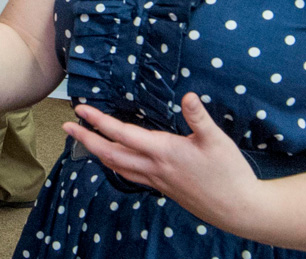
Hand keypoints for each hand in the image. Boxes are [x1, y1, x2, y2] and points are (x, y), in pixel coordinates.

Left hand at [65, 92, 260, 229]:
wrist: (238, 209)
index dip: (99, 121)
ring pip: (117, 166)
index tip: (81, 109)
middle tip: (67, 127)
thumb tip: (187, 95)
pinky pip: (130, 175)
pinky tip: (116, 160)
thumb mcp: (217, 140)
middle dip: (86, 139)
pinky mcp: (163, 188)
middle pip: (110, 154)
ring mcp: (156, 180)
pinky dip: (116, 165)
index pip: (122, 134)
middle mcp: (154, 167)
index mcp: (163, 151)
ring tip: (84, 140)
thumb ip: (199, 117)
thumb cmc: (229, 173)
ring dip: (97, 152)